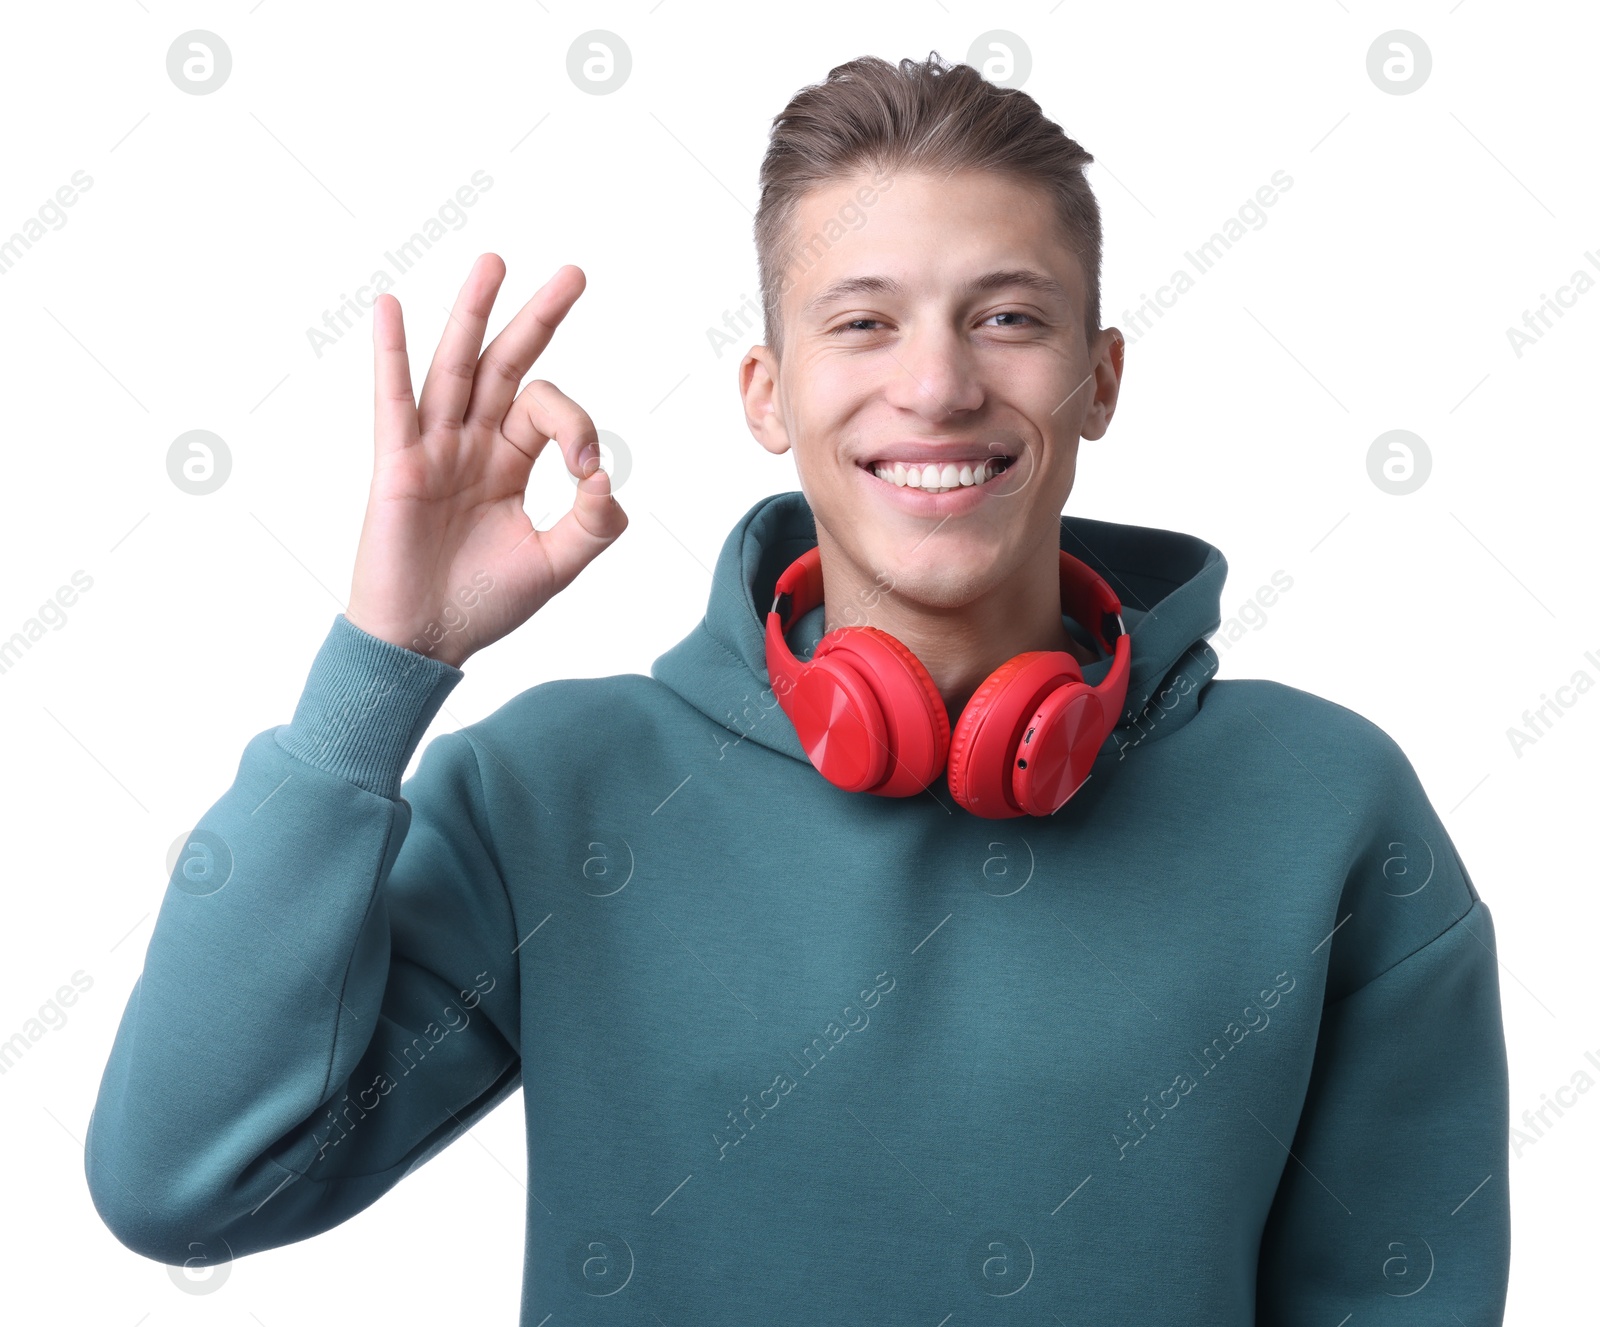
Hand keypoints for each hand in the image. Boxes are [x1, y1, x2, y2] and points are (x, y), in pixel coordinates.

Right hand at [345, 253, 626, 667]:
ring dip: (474, 312)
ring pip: (457, 367)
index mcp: (508, 464)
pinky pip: (394, 401)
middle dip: (540, 318)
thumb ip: (592, 523)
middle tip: (575, 272)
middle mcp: (471, 446)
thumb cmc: (484, 605)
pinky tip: (391, 307)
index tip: (587, 472)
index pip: (548, 414)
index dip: (577, 428)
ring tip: (496, 261)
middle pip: (507, 365)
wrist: (426, 642)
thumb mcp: (556, 564)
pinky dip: (391, 354)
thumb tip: (606, 478)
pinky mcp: (398, 465)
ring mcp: (433, 449)